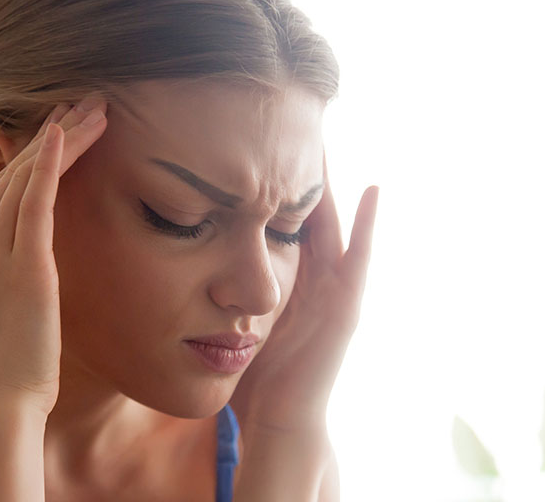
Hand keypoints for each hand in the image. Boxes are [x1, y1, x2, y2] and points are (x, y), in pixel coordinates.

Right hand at [0, 96, 107, 415]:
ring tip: (97, 108)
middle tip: (88, 101)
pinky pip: (36, 199)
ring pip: (30, 176)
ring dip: (66, 136)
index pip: (0, 183)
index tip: (63, 124)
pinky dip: (50, 161)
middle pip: (16, 169)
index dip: (34, 150)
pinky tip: (67, 132)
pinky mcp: (23, 263)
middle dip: (55, 131)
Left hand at [231, 151, 378, 432]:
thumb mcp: (230, 320)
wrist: (278, 421)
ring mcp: (336, 290)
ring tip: (325, 138)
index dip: (269, 183)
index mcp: (288, 279)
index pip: (279, 218)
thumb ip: (214, 293)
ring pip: (334, 223)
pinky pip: (360, 257)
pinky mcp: (348, 305)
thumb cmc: (252, 377)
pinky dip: (369, 224)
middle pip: (307, 211)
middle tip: (292, 124)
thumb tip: (173, 268)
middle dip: (299, 172)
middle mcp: (315, 278)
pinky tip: (371, 187)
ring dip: (332, 184)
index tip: (253, 142)